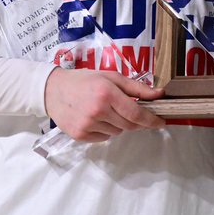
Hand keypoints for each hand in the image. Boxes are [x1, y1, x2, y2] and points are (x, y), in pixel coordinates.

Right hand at [43, 68, 164, 142]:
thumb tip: (159, 94)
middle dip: (137, 122)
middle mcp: (97, 111)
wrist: (53, 90)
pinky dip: (105, 130)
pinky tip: (96, 118)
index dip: (151, 120)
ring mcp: (87, 125)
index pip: (136, 114)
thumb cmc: (84, 80)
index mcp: (107, 93)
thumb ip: (136, 87)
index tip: (161, 121)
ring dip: (119, 124)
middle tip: (134, 113)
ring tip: (106, 110)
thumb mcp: (111, 77)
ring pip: (117, 132)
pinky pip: (104, 137)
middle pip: (129, 125)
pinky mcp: (80, 136)